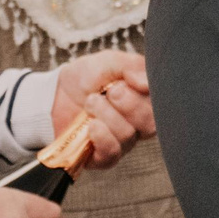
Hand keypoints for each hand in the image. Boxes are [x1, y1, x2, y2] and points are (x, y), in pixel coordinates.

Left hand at [54, 50, 151, 168]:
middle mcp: (139, 124)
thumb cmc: (86, 78)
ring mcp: (122, 141)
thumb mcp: (109, 62)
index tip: (126, 82)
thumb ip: (131, 67)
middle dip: (129, 105)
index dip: (147, 95)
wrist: (55, 94)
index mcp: (146, 101)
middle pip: (150, 124)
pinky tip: (91, 125)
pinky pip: (111, 153)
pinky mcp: (103, 156)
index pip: (163, 105)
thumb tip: (148, 83)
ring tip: (90, 102)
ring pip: (128, 135)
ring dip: (106, 115)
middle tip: (110, 91)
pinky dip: (102, 137)